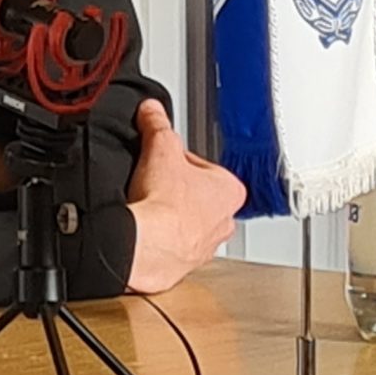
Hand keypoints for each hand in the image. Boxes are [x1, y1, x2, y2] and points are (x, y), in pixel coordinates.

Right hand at [122, 100, 246, 293]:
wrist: (146, 246)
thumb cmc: (166, 206)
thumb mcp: (160, 148)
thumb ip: (157, 125)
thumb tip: (152, 111)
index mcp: (231, 190)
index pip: (201, 164)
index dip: (175, 158)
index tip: (160, 157)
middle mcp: (225, 221)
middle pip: (196, 194)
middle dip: (175, 188)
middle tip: (152, 182)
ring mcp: (205, 245)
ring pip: (186, 221)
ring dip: (168, 214)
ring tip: (147, 205)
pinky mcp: (183, 263)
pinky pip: (171, 244)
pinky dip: (158, 236)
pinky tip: (144, 226)